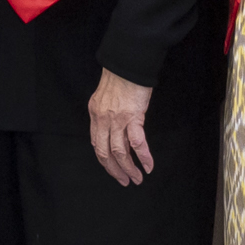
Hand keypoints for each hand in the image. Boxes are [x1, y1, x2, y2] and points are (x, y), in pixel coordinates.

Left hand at [87, 70, 155, 185]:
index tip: (113, 169)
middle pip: (105, 153)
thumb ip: (106, 113)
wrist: (127, 63)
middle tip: (125, 181)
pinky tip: (148, 166)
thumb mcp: (105, 97)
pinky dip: (143, 157)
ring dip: (129, 168)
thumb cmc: (119, 77)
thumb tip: (114, 127)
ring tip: (137, 178)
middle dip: (115, 170)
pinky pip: (137, 142)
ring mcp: (116, 119)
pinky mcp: (132, 117)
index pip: (97, 144)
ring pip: (120, 152)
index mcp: (95, 115)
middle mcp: (102, 120)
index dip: (105, 160)